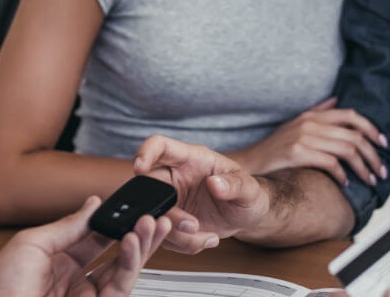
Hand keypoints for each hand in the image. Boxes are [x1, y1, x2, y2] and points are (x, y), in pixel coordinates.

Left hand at [0, 195, 172, 296]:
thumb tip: (92, 204)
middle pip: (115, 257)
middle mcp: (74, 281)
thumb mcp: (33, 243)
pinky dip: (129, 265)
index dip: (115, 224)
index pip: (96, 240)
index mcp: (58, 262)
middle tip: (153, 217)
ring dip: (139, 247)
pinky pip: (119, 289)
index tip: (130, 208)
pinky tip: (131, 243)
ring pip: (124, 273)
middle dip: (137, 236)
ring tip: (149, 225)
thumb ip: (68, 226)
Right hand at [133, 135, 271, 254]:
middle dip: (166, 211)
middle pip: (149, 187)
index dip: (145, 152)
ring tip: (207, 236)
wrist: (246, 217)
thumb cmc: (248, 195)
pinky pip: (165, 236)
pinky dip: (184, 244)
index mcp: (190, 159)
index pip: (160, 145)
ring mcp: (170, 200)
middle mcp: (174, 177)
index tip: (140, 167)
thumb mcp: (249, 189)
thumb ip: (234, 184)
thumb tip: (216, 183)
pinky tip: (206, 239)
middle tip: (192, 225)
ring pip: (155, 217)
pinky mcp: (170, 222)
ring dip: (178, 234)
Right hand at [232, 97, 387, 187]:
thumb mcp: (295, 124)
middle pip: (354, 134)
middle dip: (373, 155)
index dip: (373, 129)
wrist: (248, 164)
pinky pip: (331, 163)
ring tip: (370, 180)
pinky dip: (343, 175)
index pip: (352, 115)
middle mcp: (310, 123)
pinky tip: (345, 184)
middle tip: (381, 172)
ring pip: (347, 149)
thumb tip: (338, 100)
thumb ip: (318, 112)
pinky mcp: (297, 153)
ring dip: (363, 167)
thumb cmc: (274, 149)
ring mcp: (303, 137)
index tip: (384, 144)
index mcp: (312, 115)